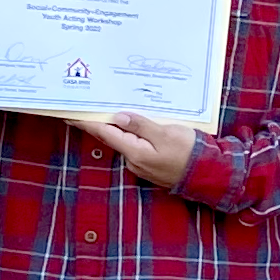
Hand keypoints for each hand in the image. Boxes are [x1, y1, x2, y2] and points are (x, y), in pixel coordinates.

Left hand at [72, 111, 200, 189]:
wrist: (209, 175)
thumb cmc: (190, 153)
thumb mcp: (166, 134)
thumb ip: (141, 125)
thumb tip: (118, 117)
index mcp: (135, 152)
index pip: (105, 133)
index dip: (87, 123)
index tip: (70, 115)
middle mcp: (134, 160)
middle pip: (112, 137)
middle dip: (100, 122)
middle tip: (89, 104)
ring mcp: (142, 164)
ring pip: (125, 141)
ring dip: (118, 126)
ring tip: (111, 108)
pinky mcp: (151, 164)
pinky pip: (136, 145)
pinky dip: (132, 134)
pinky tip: (134, 123)